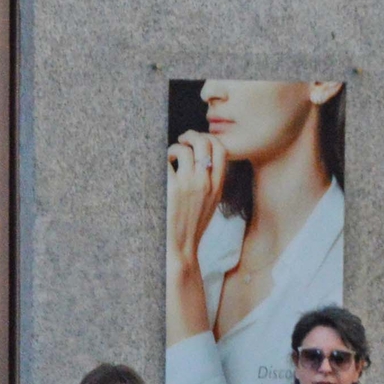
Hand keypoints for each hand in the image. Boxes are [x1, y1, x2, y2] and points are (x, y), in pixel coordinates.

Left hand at [165, 131, 227, 267]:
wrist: (181, 248)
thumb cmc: (192, 226)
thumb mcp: (211, 203)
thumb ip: (211, 182)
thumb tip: (202, 160)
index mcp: (218, 186)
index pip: (221, 150)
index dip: (210, 138)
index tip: (199, 141)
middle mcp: (205, 183)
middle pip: (205, 143)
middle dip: (192, 135)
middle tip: (182, 139)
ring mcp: (188, 185)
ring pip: (185, 150)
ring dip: (175, 148)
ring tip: (170, 158)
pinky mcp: (171, 189)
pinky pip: (166, 162)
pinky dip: (163, 159)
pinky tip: (161, 167)